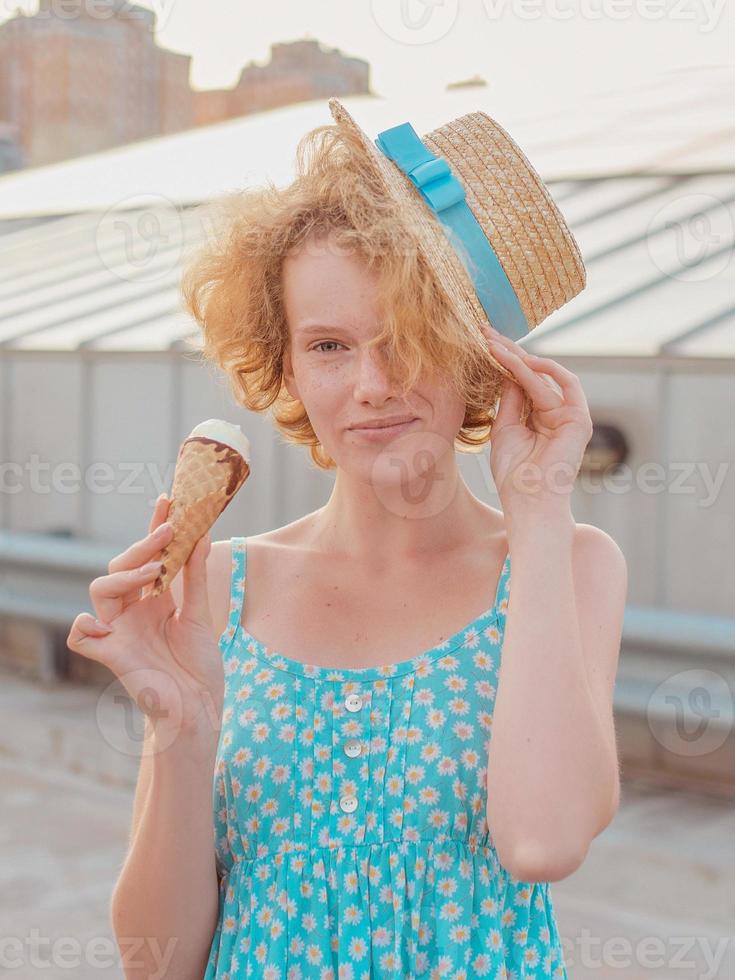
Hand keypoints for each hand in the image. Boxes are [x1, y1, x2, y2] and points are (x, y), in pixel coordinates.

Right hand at [66, 494, 223, 744]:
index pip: (149, 555)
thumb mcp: (200, 615)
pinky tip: (105, 622)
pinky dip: (85, 625)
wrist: (198, 709)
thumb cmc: (198, 667)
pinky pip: (80, 635)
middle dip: (143, 544)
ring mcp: (120, 631)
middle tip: (170, 531)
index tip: (169, 499)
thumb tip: (202, 535)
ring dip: (125, 573)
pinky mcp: (112, 655)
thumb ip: (195, 578)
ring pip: (99, 588)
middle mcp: (133, 611)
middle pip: (120, 564)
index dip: (154, 527)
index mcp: (154, 600)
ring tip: (156, 571)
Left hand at [481, 325, 592, 516]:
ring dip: (518, 357)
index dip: (502, 362)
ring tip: (493, 344)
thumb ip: (510, 400)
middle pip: (532, 374)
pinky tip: (520, 359)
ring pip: (543, 376)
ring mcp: (570, 415)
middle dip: (508, 352)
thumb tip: (506, 370)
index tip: (479, 344)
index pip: (521, 382)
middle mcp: (556, 413)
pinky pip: (564, 384)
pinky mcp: (579, 419)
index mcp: (538, 417)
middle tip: (484, 333)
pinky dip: (544, 369)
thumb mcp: (505, 429)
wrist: (528, 500)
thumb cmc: (514, 473)